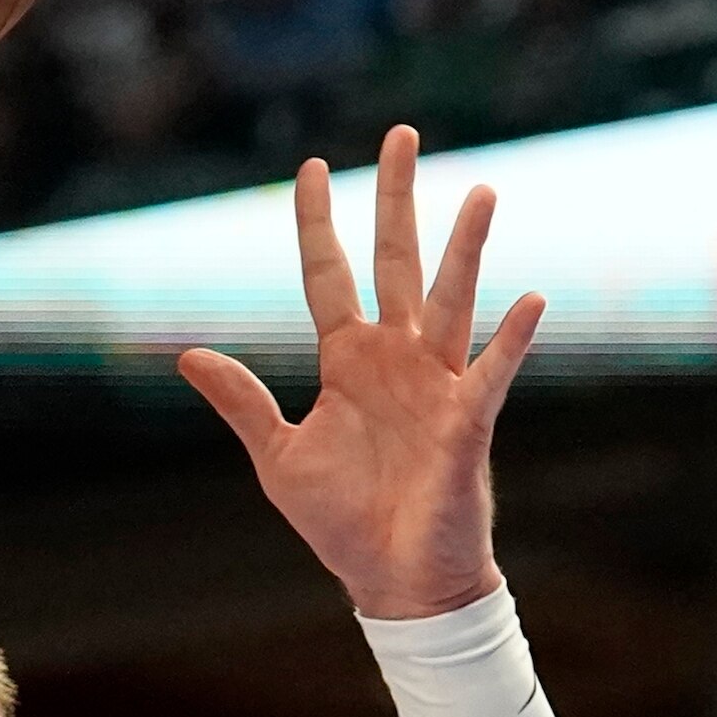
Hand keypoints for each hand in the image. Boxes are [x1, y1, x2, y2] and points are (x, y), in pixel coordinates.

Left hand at [180, 126, 545, 620]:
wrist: (396, 582)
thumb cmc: (344, 523)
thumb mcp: (279, 457)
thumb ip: (243, 402)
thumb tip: (188, 356)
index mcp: (349, 361)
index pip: (328, 275)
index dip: (316, 222)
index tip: (310, 167)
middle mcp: (396, 358)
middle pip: (394, 261)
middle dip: (396, 199)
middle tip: (401, 134)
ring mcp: (437, 384)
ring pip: (451, 299)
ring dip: (465, 248)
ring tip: (482, 192)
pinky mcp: (467, 423)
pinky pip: (491, 372)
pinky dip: (510, 338)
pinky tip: (529, 299)